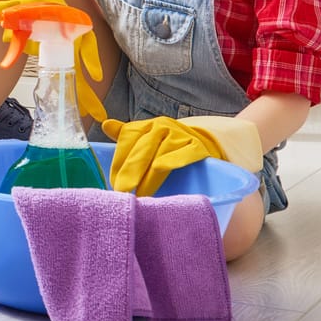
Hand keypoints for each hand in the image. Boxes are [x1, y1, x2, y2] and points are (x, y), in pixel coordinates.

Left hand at [101, 115, 261, 195]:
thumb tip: (105, 125)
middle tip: (120, 192)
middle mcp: (162, 126)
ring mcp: (181, 135)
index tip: (112, 182)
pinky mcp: (198, 148)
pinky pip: (181, 157)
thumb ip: (129, 135)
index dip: (118, 162)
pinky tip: (158, 179)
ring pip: (159, 156)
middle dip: (129, 172)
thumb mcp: (151, 137)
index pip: (127, 139)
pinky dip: (168, 167)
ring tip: (139, 196)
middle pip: (141, 149)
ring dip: (147, 178)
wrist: (214, 140)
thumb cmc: (174, 144)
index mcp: (148, 125)